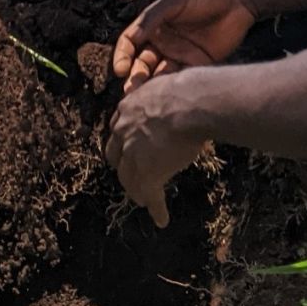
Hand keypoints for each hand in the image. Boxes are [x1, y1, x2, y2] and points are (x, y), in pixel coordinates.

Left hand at [104, 75, 208, 227]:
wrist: (189, 104)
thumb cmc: (187, 90)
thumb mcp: (166, 87)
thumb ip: (164, 97)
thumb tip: (181, 93)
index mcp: (128, 108)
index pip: (119, 128)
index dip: (125, 141)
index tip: (131, 146)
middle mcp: (124, 132)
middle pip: (116, 155)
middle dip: (124, 165)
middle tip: (132, 173)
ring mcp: (133, 155)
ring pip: (129, 179)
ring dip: (136, 189)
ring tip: (143, 199)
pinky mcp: (147, 175)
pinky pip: (150, 196)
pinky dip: (156, 208)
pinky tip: (161, 219)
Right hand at [113, 0, 255, 87]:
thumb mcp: (174, 1)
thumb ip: (152, 18)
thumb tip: (132, 38)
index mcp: (154, 24)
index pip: (131, 43)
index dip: (123, 56)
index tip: (121, 69)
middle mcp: (164, 40)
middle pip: (143, 63)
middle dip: (135, 77)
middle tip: (131, 92)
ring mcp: (180, 53)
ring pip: (160, 74)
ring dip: (151, 86)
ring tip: (146, 99)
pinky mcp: (198, 63)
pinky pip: (182, 77)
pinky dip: (173, 86)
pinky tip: (169, 94)